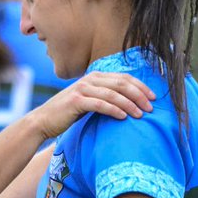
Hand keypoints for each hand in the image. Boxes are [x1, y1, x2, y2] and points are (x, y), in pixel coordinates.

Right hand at [29, 72, 154, 139]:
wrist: (44, 120)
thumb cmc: (69, 113)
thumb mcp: (89, 100)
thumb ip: (105, 96)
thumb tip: (129, 102)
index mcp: (95, 77)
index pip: (123, 78)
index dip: (140, 86)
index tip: (154, 97)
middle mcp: (90, 79)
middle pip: (121, 83)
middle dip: (139, 95)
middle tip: (151, 107)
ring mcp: (82, 89)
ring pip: (112, 94)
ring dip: (129, 104)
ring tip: (140, 114)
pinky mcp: (76, 101)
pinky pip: (99, 104)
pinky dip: (113, 110)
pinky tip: (123, 117)